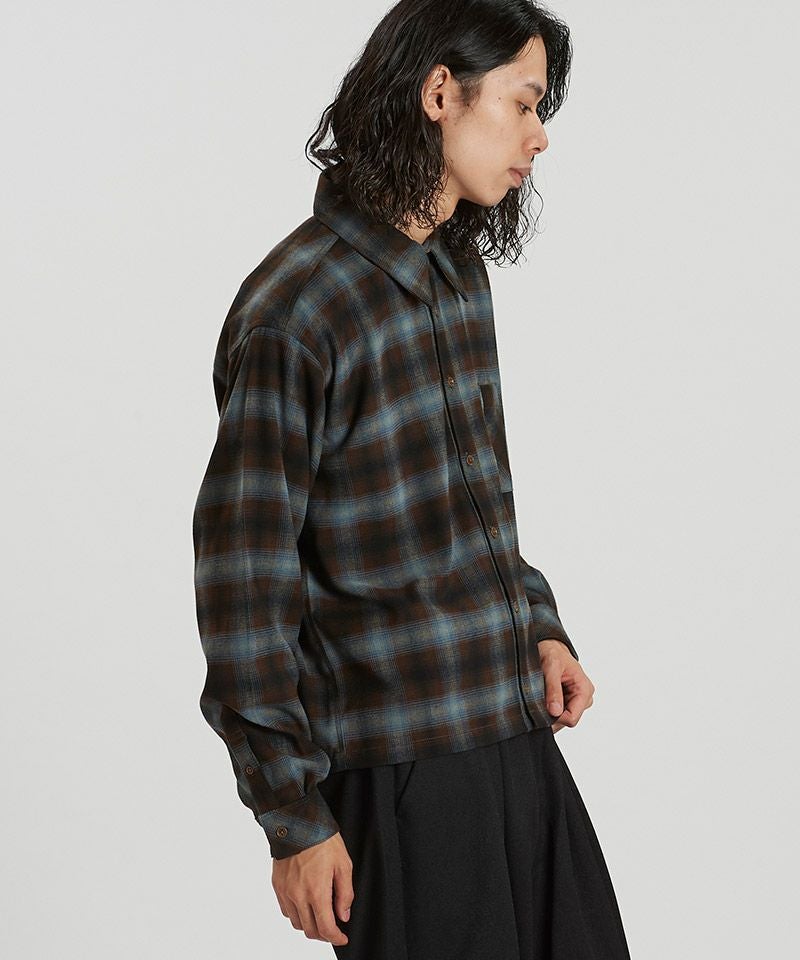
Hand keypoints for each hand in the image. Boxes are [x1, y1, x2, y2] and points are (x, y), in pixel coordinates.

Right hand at [271, 831, 353, 945]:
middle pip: (310, 930)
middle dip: (324, 934)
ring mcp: (285, 891)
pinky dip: (296, 913)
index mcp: (316, 891)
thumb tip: (343, 915)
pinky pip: (285, 910)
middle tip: (333, 927)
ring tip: (319, 915)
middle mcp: (298, 896)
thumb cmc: (323, 839)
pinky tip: (305, 904)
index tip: (342, 937)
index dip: (336, 938)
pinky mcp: (277, 885)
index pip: (325, 928)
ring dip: (309, 925)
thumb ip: (345, 893)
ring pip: (296, 923)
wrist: (298, 821)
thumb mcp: (344, 864)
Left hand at [537, 639, 594, 732]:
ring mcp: (576, 701)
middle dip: (550, 714)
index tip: (542, 707)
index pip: (572, 718)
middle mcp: (583, 698)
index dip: (555, 717)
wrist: (549, 646)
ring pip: (560, 719)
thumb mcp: (551, 667)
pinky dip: (547, 708)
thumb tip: (555, 711)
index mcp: (584, 690)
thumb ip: (553, 689)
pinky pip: (557, 714)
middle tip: (537, 700)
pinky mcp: (568, 701)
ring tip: (540, 695)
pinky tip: (542, 697)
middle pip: (566, 721)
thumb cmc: (552, 653)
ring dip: (548, 711)